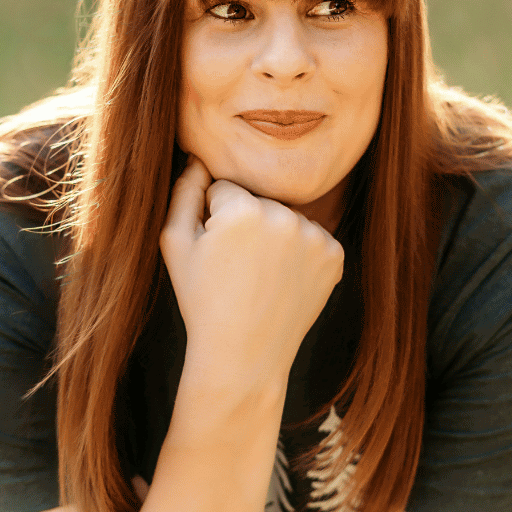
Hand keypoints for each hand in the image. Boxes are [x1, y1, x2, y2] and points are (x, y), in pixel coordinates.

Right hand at [160, 156, 343, 391]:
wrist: (244, 355)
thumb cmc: (202, 301)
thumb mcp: (175, 244)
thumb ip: (183, 191)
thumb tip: (197, 156)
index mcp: (243, 209)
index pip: (225, 188)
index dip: (213, 220)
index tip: (215, 254)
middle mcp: (285, 216)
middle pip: (259, 201)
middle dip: (247, 225)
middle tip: (238, 270)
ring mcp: (315, 236)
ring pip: (286, 217)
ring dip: (275, 237)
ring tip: (260, 278)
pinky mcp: (335, 255)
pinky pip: (311, 237)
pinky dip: (299, 254)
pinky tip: (283, 281)